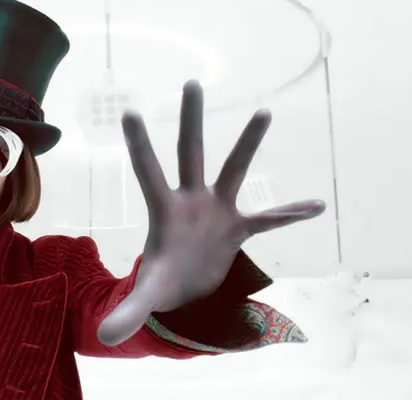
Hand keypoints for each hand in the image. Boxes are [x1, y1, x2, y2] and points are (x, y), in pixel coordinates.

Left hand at [97, 80, 325, 346]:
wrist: (187, 284)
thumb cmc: (164, 279)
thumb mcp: (149, 295)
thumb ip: (130, 311)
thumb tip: (104, 337)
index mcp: (164, 210)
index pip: (149, 171)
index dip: (139, 144)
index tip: (129, 110)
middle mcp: (191, 200)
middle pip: (190, 152)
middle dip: (191, 119)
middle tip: (191, 82)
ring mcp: (217, 209)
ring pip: (234, 169)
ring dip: (248, 143)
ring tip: (264, 111)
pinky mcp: (238, 226)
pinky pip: (268, 217)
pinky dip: (289, 213)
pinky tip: (316, 205)